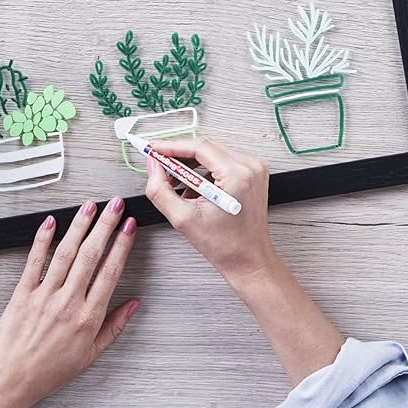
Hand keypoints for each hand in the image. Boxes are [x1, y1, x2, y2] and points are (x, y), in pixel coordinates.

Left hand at [0, 198, 138, 407]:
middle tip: (115, 205)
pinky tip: (51, 221)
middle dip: (105, 225)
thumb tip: (133, 305)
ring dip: (80, 225)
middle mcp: (68, 303)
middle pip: (91, 255)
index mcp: (88, 318)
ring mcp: (44, 296)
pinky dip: (43, 239)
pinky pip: (34, 261)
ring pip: (66, 252)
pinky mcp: (22, 293)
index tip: (129, 227)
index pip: (111, 271)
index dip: (122, 245)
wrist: (9, 381)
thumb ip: (114, 327)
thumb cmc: (48, 371)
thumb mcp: (90, 355)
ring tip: (90, 206)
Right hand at [144, 137, 277, 284]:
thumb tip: (153, 167)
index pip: (198, 147)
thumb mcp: (183, 219)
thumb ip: (160, 189)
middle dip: (179, 155)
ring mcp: (254, 169)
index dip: (171, 146)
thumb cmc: (226, 246)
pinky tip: (193, 188)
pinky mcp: (252, 175)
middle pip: (206, 147)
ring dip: (191, 164)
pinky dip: (204, 171)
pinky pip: (222, 162)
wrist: (249, 261)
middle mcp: (249, 167)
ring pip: (213, 153)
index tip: (154, 149)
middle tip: (160, 165)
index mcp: (237, 175)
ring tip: (176, 183)